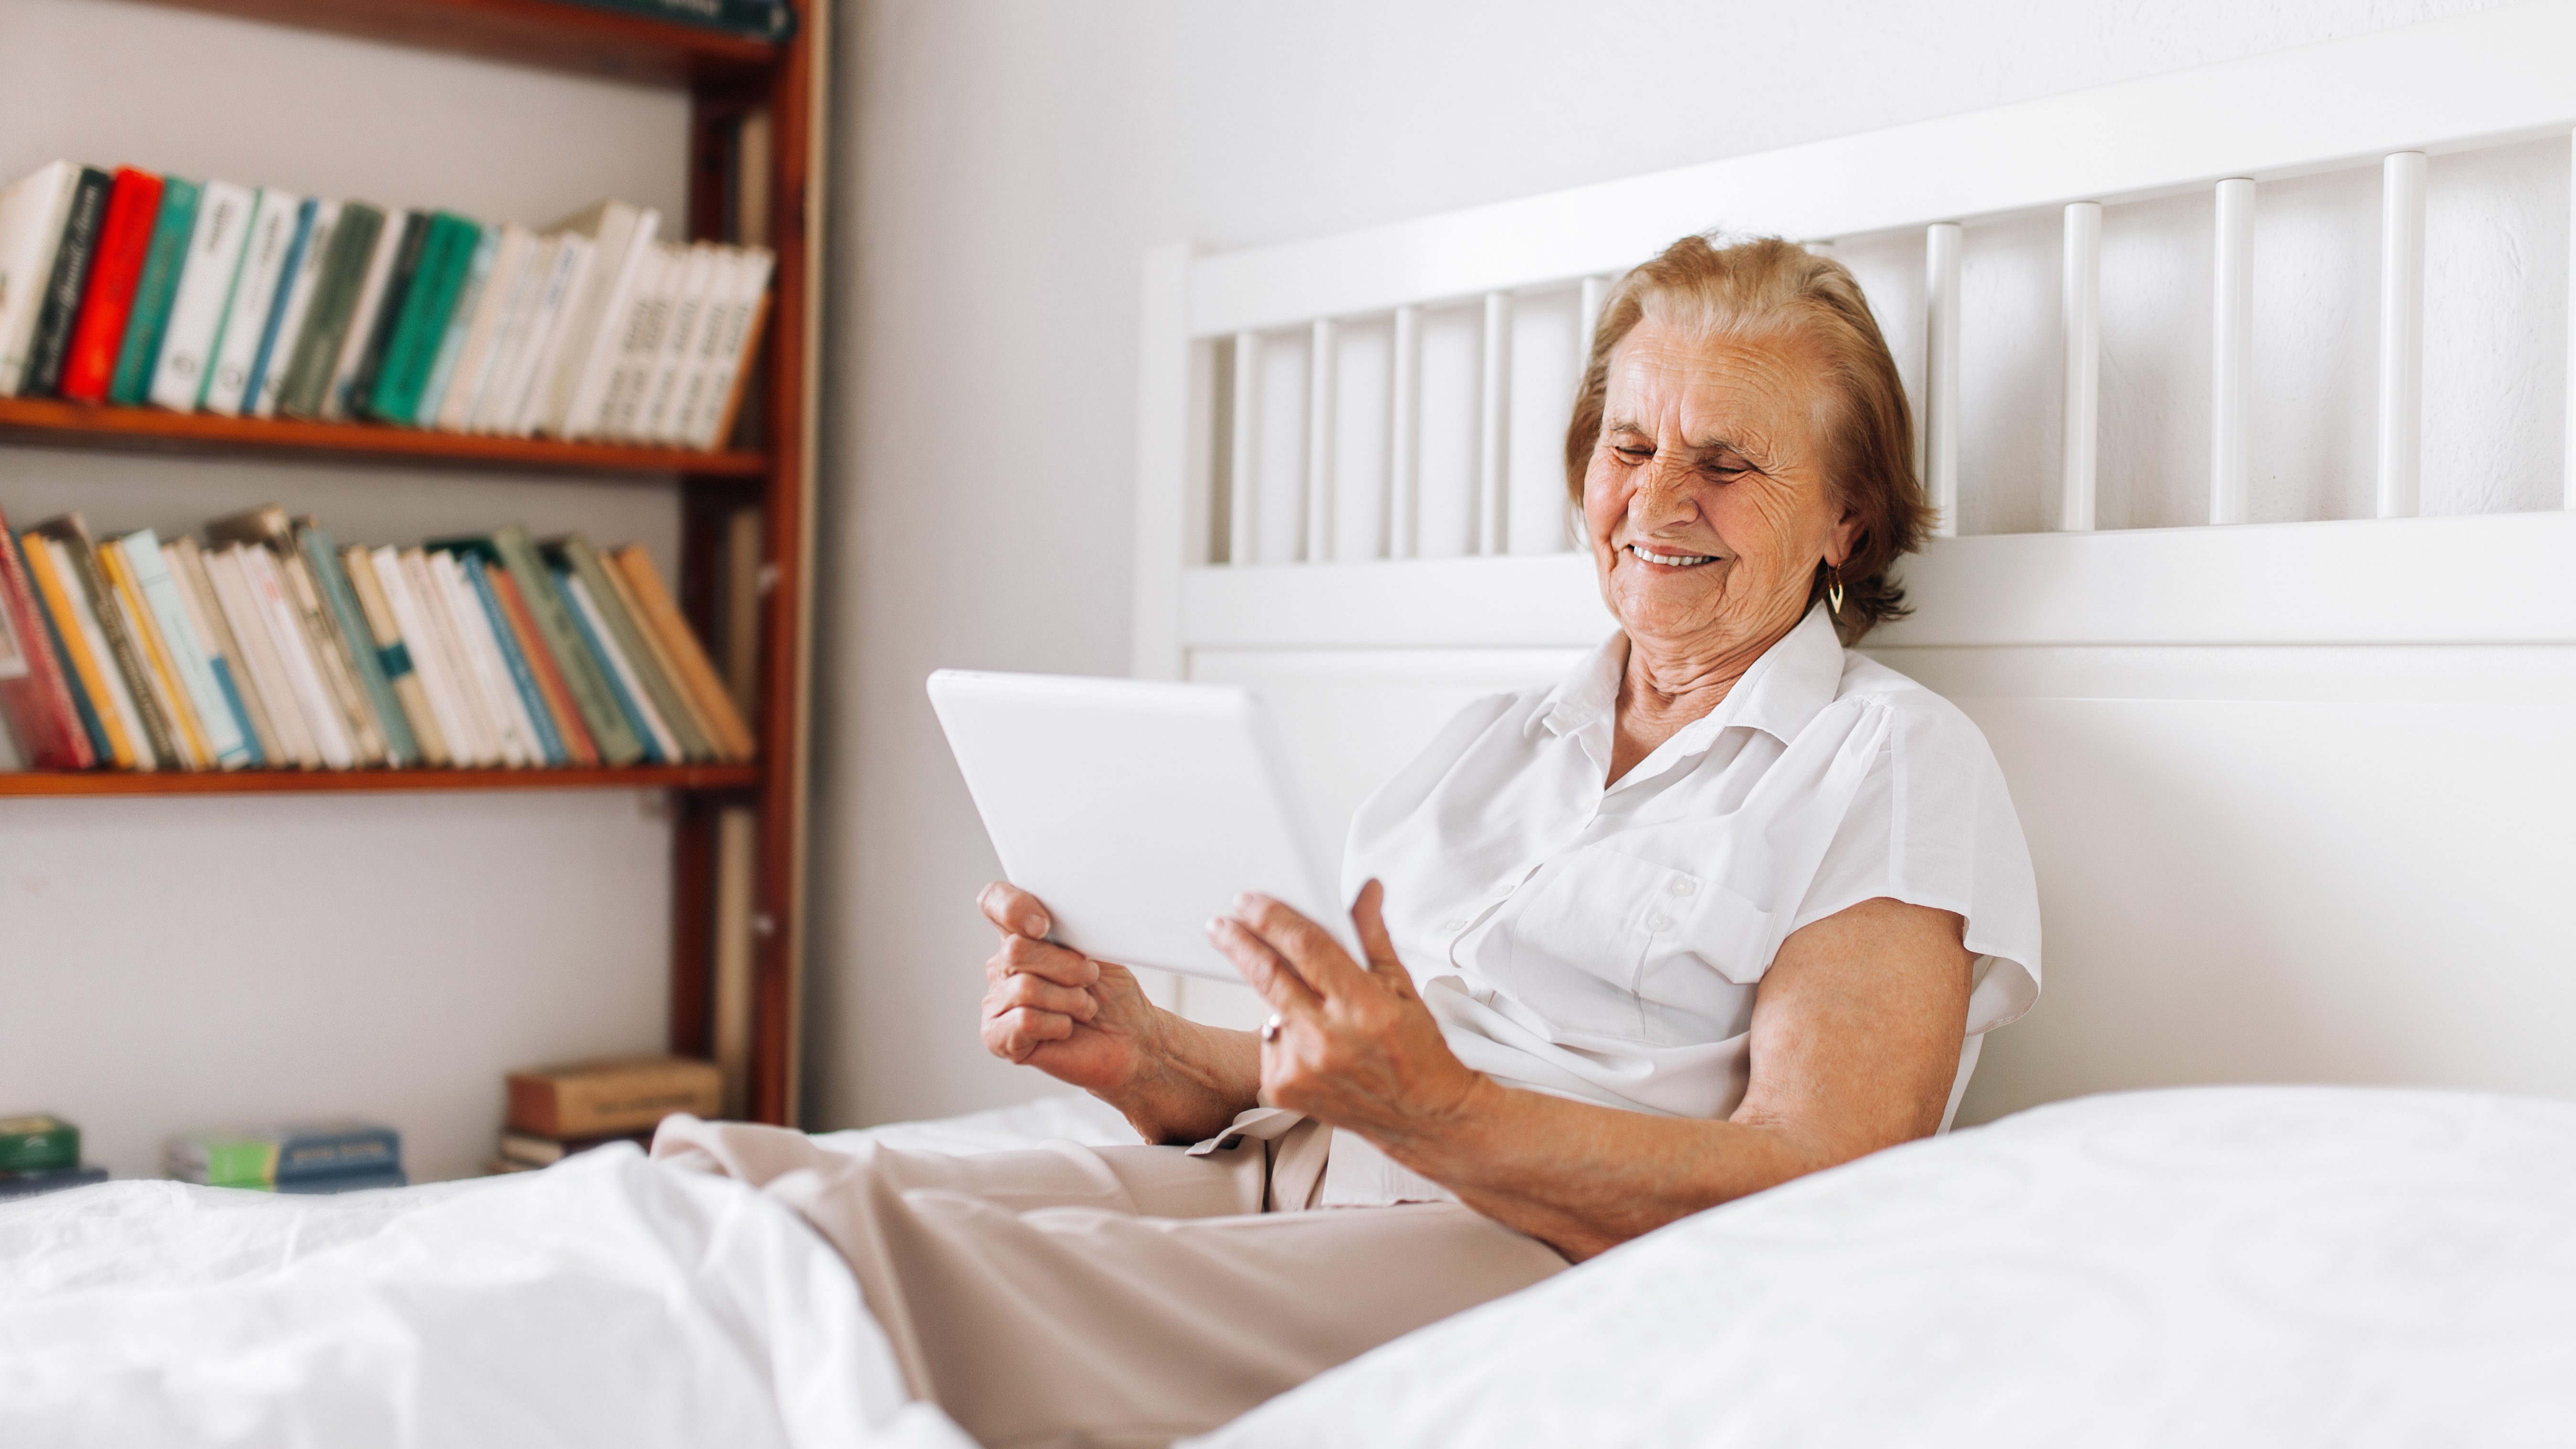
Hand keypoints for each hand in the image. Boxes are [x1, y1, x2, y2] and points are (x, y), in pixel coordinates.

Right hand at [977, 882, 1167, 1096]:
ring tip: (1084, 1007)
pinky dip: (1057, 1025)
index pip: (994, 902)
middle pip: (1015, 949)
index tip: (1045, 925)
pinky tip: (1066, 1028)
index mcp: (1023, 935)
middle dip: (1066, 966)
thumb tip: (1046, 924)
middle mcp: (1004, 967)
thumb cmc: (1112, 993)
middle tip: (1089, 978)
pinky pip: (1025, 1021)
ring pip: (1024, 987)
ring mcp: (998, 1002)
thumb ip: (1067, 928)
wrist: (1130, 1038)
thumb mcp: (1097, 948)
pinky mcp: (998, 1038)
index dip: (1013, 907)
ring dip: (1069, 999)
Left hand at [1206, 880, 1488, 1152]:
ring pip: (1268, 1008)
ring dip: (1274, 996)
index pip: (1306, 946)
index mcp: (1364, 1006)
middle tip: (1220, 926)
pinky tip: (1309, 1041)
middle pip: (1267, 975)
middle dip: (1238, 943)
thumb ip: (1372, 936)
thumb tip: (1365, 892)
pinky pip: (1268, 1043)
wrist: (1422, 1115)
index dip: (1272, 918)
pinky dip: (1281, 1032)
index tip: (1249, 902)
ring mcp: (1302, 1067)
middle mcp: (1329, 1038)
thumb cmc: (1416, 1051)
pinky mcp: (1283, 1089)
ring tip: (1308, 1008)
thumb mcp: (1401, 987)